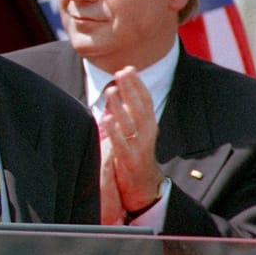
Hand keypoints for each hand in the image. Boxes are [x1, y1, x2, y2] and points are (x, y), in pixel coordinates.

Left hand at [98, 68, 164, 215]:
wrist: (144, 185)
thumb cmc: (136, 153)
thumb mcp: (137, 130)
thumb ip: (131, 110)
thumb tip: (122, 85)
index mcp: (149, 124)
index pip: (145, 100)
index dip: (138, 84)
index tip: (128, 68)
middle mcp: (148, 134)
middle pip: (140, 108)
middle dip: (130, 90)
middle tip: (120, 73)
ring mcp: (139, 148)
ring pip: (130, 124)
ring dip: (120, 107)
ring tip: (110, 91)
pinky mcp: (130, 161)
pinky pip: (121, 145)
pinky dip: (115, 132)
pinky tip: (106, 120)